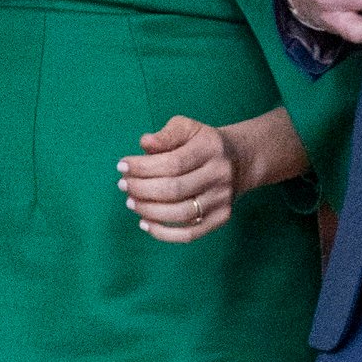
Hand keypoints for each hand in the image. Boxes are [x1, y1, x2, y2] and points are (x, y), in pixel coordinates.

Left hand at [118, 115, 248, 242]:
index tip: (122, 166)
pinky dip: (164, 233)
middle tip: (123, 185)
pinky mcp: (221, 218)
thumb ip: (166, 134)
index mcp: (211, 148)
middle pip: (175, 189)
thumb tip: (145, 143)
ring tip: (131, 202)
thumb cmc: (202, 142)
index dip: (143, 167)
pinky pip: (190, 233)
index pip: (172, 162)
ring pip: (181, 213)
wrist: (239, 160)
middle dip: (142, 189)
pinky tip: (145, 223)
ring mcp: (222, 199)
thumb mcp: (187, 128)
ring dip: (149, 210)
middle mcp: (220, 175)